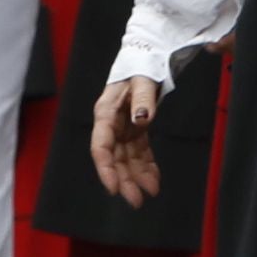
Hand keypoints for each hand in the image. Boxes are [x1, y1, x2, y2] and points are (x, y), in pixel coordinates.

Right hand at [92, 73, 166, 205]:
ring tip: (150, 193)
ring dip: (136, 177)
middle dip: (123, 180)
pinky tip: (154, 180)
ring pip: (126, 159)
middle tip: (136, 201)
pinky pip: (139, 152)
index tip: (114, 188)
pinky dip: (147, 166)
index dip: (106, 169)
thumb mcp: (142, 79)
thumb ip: (143, 99)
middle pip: (114, 158)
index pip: (101, 147)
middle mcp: (111, 124)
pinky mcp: (135, 129)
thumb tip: (142, 120)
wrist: (147, 56)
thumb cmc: (141, 65)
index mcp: (106, 113)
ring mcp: (123, 128)